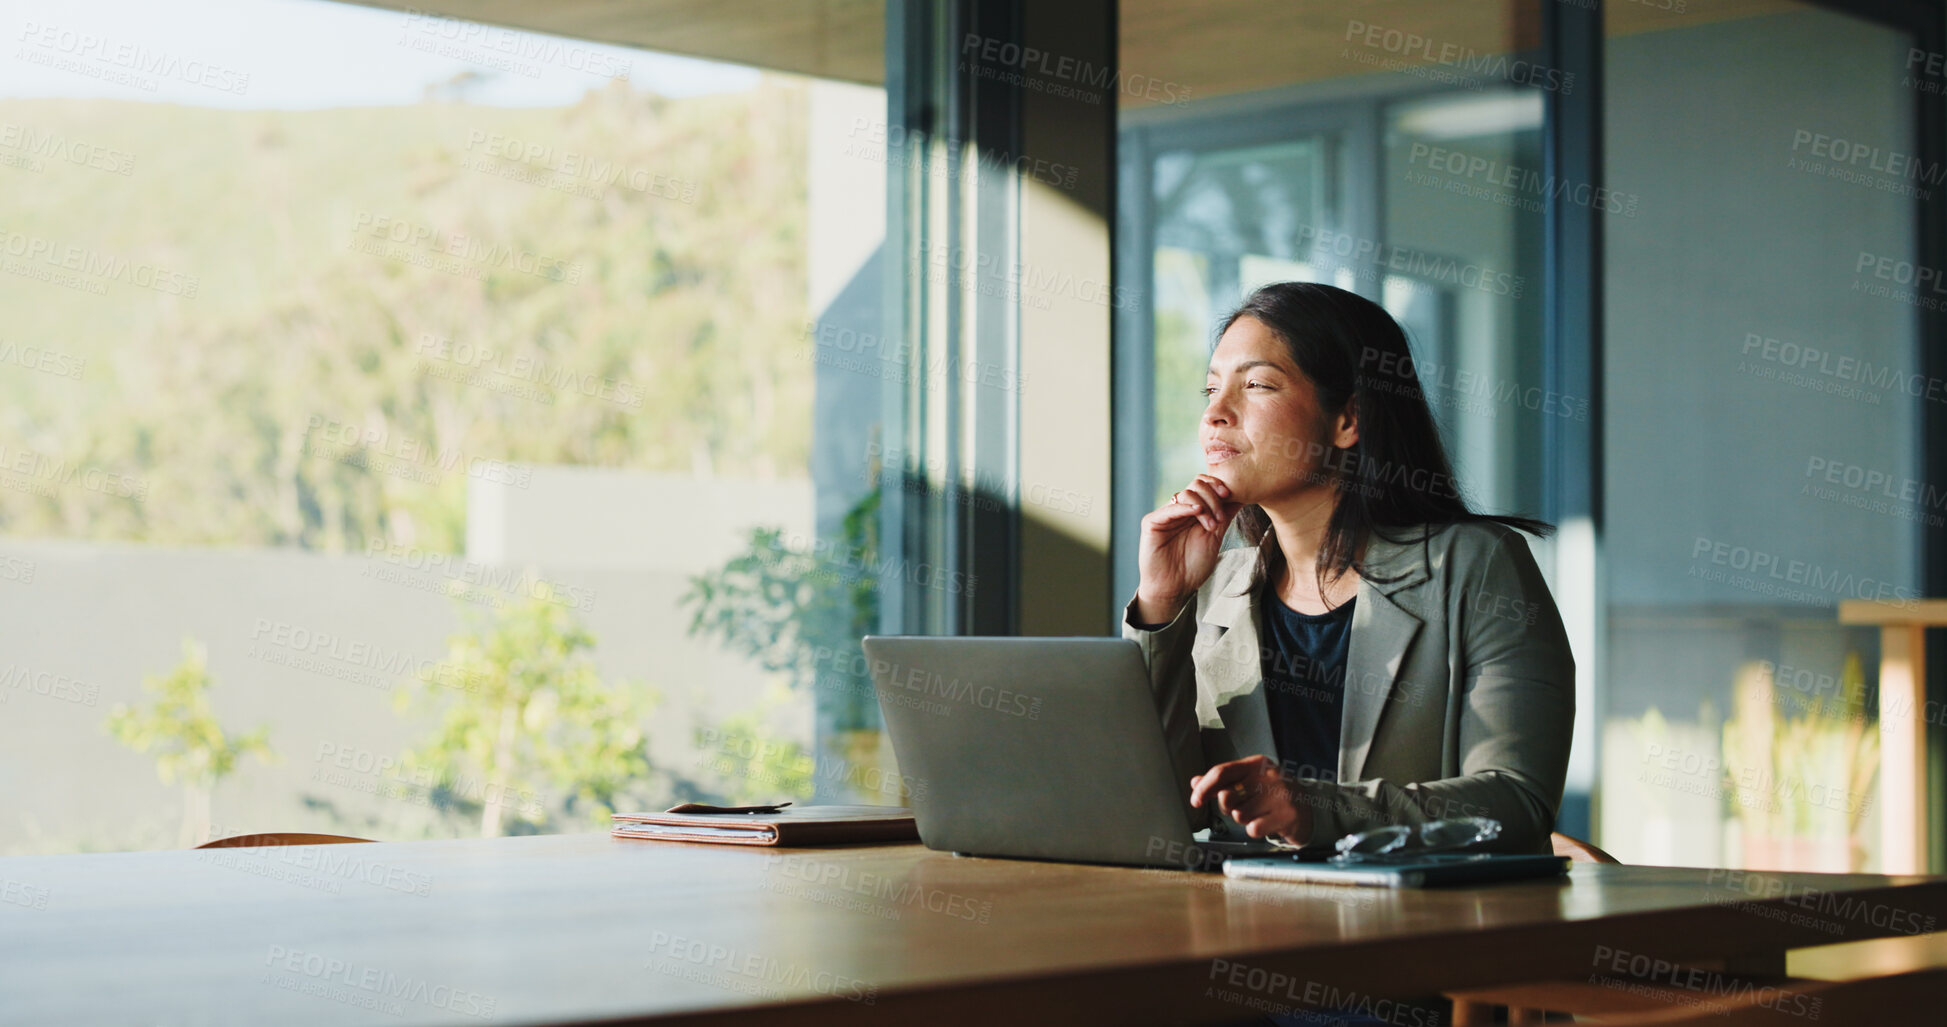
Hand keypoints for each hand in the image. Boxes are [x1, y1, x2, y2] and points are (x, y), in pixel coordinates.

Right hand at [1135, 474, 1239, 623]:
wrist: (1174, 588)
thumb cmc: (1193, 566)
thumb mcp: (1215, 537)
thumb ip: (1224, 515)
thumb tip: (1241, 495)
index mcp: (1193, 511)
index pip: (1204, 484)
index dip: (1217, 485)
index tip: (1230, 495)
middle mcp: (1179, 509)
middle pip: (1196, 484)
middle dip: (1213, 497)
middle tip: (1220, 518)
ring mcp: (1165, 515)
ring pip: (1185, 493)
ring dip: (1204, 506)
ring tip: (1211, 526)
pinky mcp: (1152, 523)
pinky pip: (1169, 508)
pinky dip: (1185, 507)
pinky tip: (1197, 511)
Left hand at [1189, 755, 1310, 844]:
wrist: (1308, 808)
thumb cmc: (1272, 793)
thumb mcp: (1249, 780)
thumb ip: (1223, 781)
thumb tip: (1195, 783)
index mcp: (1257, 763)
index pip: (1221, 772)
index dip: (1204, 788)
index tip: (1195, 801)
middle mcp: (1269, 776)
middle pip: (1226, 796)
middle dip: (1228, 807)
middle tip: (1243, 806)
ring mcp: (1280, 795)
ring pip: (1239, 815)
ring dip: (1245, 819)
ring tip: (1261, 812)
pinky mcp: (1287, 815)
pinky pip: (1253, 829)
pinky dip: (1257, 830)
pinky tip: (1268, 822)